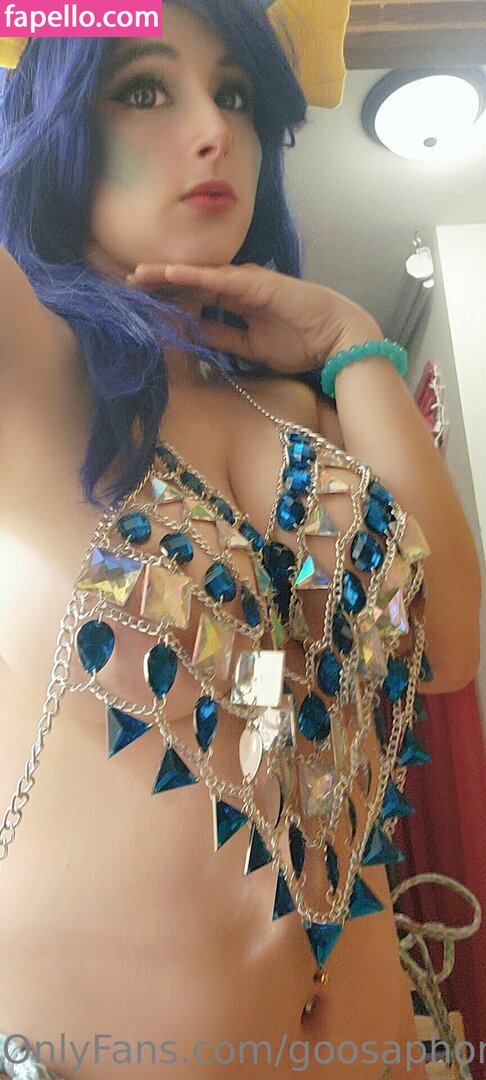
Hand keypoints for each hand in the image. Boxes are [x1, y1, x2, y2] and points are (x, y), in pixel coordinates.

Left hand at [125, 261, 380, 374]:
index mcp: (237, 306)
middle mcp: (238, 289)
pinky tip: (166, 274)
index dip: (168, 303)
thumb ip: (224, 340)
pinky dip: (191, 276)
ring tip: (134, 277)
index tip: (140, 307)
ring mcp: (245, 283)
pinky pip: (216, 279)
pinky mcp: (254, 283)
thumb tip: (194, 340)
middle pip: (189, 285)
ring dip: (166, 277)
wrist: (339, 338)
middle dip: (158, 286)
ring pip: (197, 277)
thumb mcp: (251, 349)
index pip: (195, 302)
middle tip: (126, 286)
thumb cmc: (303, 343)